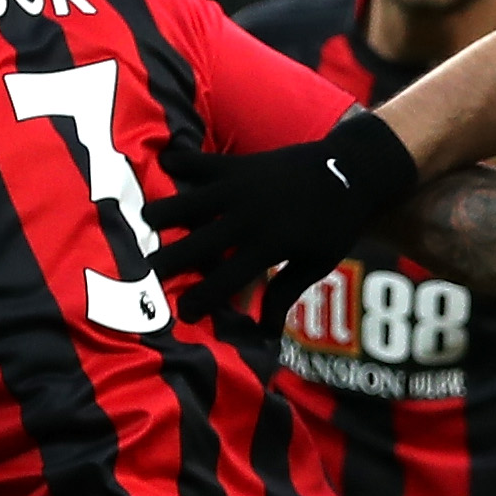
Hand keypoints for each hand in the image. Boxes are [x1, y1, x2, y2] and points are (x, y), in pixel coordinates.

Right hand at [149, 121, 418, 323]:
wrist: (351, 170)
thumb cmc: (335, 224)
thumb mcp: (317, 264)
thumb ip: (286, 294)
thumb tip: (265, 334)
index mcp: (269, 246)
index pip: (226, 280)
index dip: (201, 300)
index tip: (183, 314)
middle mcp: (249, 218)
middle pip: (197, 244)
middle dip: (167, 260)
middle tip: (144, 273)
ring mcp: (241, 188)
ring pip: (188, 201)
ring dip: (165, 212)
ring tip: (145, 221)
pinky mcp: (238, 165)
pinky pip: (200, 163)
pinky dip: (180, 162)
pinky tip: (161, 163)